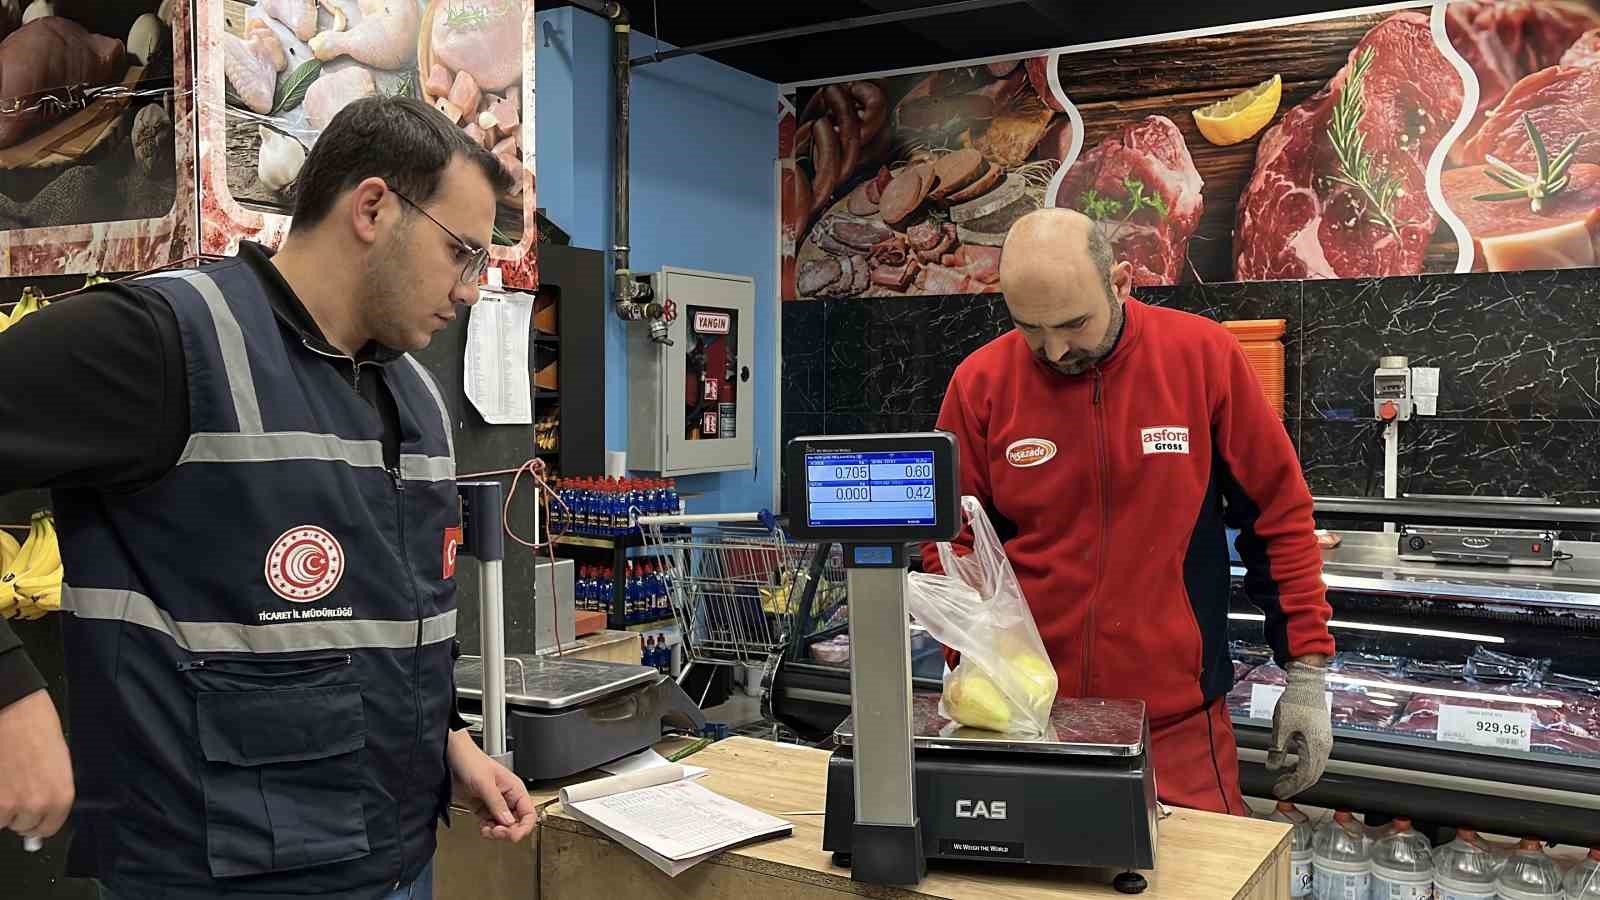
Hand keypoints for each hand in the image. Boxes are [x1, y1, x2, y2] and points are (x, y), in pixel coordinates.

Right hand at [0, 690, 73, 839]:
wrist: (11, 707)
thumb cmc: (35, 725)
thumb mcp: (56, 761)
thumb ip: (50, 792)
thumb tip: (41, 815)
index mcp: (60, 797)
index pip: (48, 828)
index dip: (37, 820)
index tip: (30, 813)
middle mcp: (35, 807)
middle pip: (22, 826)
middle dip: (17, 811)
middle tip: (14, 786)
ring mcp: (7, 806)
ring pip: (1, 820)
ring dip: (0, 806)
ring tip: (4, 777)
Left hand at [446, 730, 536, 842]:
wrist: (451, 757)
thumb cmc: (471, 761)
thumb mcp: (485, 783)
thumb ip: (497, 803)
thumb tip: (508, 822)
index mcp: (515, 789)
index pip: (528, 814)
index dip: (523, 827)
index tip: (512, 835)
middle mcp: (507, 798)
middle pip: (517, 823)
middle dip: (507, 832)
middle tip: (495, 832)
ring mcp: (495, 804)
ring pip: (503, 827)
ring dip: (495, 833)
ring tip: (487, 830)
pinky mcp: (482, 808)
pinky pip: (490, 824)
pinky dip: (487, 830)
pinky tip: (482, 827)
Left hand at [1267, 660, 1330, 798]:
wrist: (1308, 684)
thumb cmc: (1295, 702)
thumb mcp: (1281, 727)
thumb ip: (1277, 750)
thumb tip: (1272, 767)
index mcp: (1316, 746)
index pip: (1305, 775)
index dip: (1291, 786)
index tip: (1278, 792)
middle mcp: (1325, 746)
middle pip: (1312, 775)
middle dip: (1295, 785)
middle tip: (1279, 790)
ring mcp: (1325, 742)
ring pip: (1315, 768)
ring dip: (1299, 776)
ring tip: (1283, 780)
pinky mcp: (1322, 737)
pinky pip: (1315, 758)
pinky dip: (1303, 766)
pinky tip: (1291, 766)